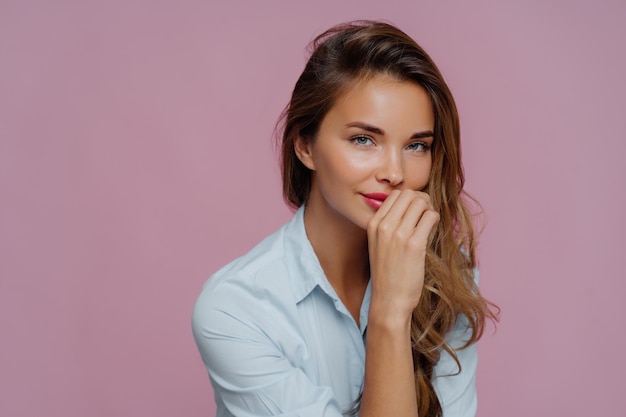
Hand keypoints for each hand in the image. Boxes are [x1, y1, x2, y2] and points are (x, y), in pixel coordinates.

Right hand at [367, 189, 439, 323]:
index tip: (416, 210)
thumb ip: (388, 225)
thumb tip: (410, 206)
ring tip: (429, 223)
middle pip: (409, 194)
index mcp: (373, 224)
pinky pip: (431, 217)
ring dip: (429, 209)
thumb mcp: (378, 244)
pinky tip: (432, 231)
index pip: (394, 195)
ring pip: (421, 202)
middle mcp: (384, 226)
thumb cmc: (388, 273)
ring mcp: (398, 234)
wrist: (389, 300)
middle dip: (422, 200)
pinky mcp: (414, 244)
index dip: (410, 199)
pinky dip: (435, 220)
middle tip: (426, 214)